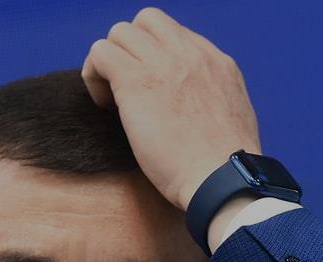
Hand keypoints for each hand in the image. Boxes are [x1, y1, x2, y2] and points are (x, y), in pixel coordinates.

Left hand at [81, 7, 260, 211]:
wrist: (221, 178)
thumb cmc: (222, 168)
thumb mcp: (229, 119)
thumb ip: (209, 100)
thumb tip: (191, 106)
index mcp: (215, 63)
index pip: (174, 34)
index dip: (154, 57)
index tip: (150, 90)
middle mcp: (190, 54)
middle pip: (146, 22)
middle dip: (130, 50)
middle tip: (125, 89)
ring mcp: (163, 64)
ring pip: (119, 33)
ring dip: (108, 63)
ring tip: (111, 99)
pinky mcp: (136, 81)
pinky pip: (100, 53)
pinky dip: (93, 75)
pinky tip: (104, 106)